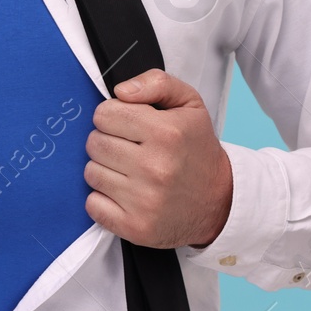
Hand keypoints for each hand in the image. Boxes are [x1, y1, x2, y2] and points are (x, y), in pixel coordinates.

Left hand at [83, 68, 232, 248]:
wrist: (220, 202)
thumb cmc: (197, 149)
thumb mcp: (189, 104)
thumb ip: (156, 83)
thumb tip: (120, 92)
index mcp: (166, 133)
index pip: (104, 114)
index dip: (113, 116)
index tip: (127, 125)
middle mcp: (155, 167)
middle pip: (94, 142)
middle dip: (107, 141)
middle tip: (129, 148)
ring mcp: (144, 201)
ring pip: (90, 172)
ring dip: (104, 169)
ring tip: (128, 171)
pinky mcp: (135, 227)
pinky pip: (92, 205)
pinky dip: (102, 199)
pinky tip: (123, 193)